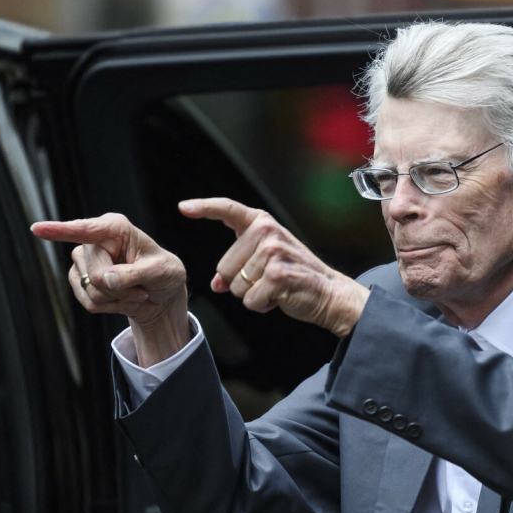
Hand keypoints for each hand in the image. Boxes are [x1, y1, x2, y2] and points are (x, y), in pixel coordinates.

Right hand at [30, 213, 191, 366]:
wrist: (160, 294)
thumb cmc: (164, 274)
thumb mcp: (160, 272)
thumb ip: (133, 274)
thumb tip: (104, 279)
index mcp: (115, 228)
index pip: (85, 230)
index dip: (60, 230)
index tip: (36, 229)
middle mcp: (94, 240)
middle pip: (94, 273)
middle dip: (119, 288)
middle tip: (141, 288)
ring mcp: (83, 260)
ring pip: (90, 290)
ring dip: (117, 299)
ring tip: (135, 292)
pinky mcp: (79, 279)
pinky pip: (88, 302)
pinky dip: (110, 307)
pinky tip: (124, 300)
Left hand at [180, 198, 369, 338]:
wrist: (328, 293)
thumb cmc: (295, 275)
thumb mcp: (265, 260)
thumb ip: (238, 264)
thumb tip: (217, 284)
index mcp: (263, 222)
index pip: (228, 209)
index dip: (203, 207)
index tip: (183, 207)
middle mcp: (267, 232)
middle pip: (224, 267)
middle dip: (239, 282)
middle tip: (267, 279)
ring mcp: (273, 252)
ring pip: (235, 286)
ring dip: (252, 295)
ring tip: (275, 287)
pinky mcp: (277, 276)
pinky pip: (249, 300)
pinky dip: (261, 305)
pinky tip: (279, 297)